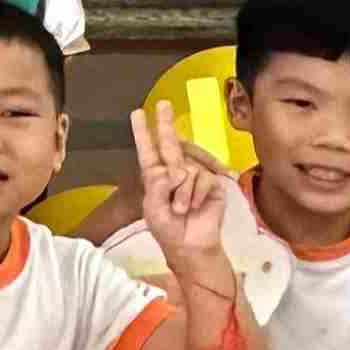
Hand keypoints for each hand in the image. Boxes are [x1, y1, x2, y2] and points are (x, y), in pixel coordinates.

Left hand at [128, 99, 230, 257]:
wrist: (191, 245)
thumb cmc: (169, 229)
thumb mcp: (153, 209)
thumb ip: (157, 187)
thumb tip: (173, 170)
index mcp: (155, 176)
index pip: (148, 150)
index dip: (143, 132)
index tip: (137, 113)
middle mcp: (174, 171)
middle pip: (170, 142)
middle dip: (165, 123)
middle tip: (163, 104)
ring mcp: (194, 176)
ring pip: (187, 169)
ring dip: (183, 192)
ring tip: (182, 209)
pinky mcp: (212, 183)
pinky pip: (203, 179)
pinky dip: (197, 194)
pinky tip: (195, 206)